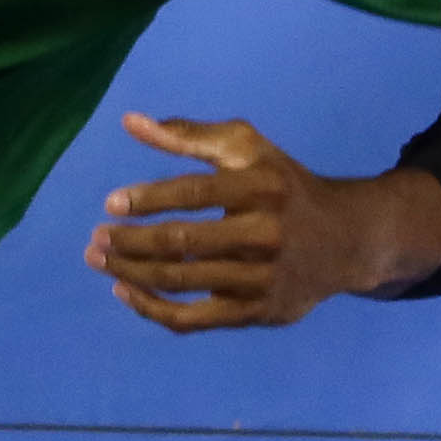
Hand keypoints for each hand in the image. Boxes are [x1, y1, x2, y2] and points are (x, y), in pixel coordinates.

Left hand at [82, 113, 440, 331]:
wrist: (345, 241)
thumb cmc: (284, 186)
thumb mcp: (247, 150)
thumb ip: (190, 135)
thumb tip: (129, 122)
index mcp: (262, 188)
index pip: (196, 194)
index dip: (149, 199)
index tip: (111, 204)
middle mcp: (265, 235)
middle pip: (184, 243)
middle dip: (130, 242)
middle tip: (94, 239)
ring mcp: (261, 279)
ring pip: (183, 282)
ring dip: (132, 274)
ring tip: (99, 260)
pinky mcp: (256, 312)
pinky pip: (193, 319)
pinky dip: (153, 309)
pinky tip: (125, 292)